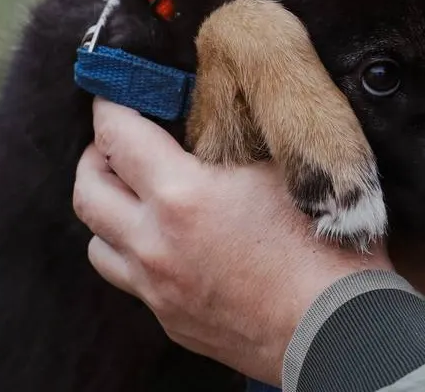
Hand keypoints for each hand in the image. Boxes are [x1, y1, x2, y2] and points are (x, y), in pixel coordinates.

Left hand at [72, 98, 389, 384]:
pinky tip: (171, 243)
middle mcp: (155, 243)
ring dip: (108, 212)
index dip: (110, 107)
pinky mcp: (171, 320)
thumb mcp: (287, 172)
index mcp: (182, 195)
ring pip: (96, 243)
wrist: (336, 329)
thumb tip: (222, 111)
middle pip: (88, 192)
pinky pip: (131, 280)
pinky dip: (136, 253)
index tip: (114, 95)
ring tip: (136, 196)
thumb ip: (242, 140)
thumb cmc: (324, 247)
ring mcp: (158, 288)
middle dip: (96, 158)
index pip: (117, 136)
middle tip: (116, 143)